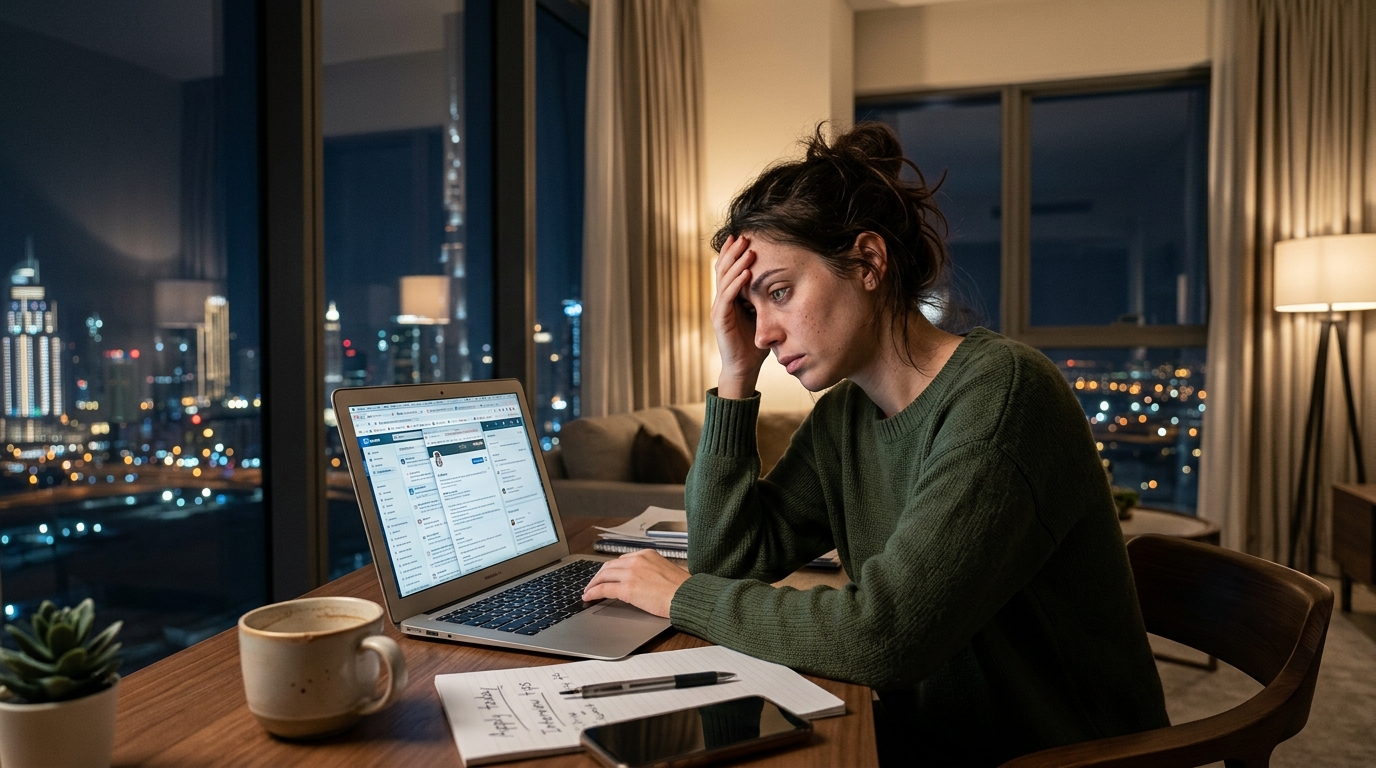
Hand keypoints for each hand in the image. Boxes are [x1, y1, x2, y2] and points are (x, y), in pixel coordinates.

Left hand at [582, 550, 689, 617]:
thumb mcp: (667, 571)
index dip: (612, 569)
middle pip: (610, 565)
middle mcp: (637, 560)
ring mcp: (631, 573)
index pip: (622, 559)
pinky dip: (593, 592)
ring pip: (604, 575)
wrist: (687, 597)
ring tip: (588, 591)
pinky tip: (588, 597)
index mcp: (647, 554)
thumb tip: (646, 580)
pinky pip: (603, 589)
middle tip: (594, 583)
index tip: (608, 575)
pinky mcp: (627, 589)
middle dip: (600, 575)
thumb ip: (653, 571)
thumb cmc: (682, 589)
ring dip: (593, 583)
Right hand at [712, 234, 769, 398]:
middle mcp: (721, 300)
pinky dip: (736, 283)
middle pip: (723, 269)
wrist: (744, 368)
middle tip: (744, 236)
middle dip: (732, 251)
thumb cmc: (754, 344)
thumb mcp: (761, 315)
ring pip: (724, 280)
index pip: (727, 269)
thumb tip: (779, 281)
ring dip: (736, 263)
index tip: (742, 236)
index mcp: (729, 298)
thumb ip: (763, 299)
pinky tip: (746, 272)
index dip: (732, 252)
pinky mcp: (720, 320)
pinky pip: (727, 297)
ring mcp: (719, 309)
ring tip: (748, 250)